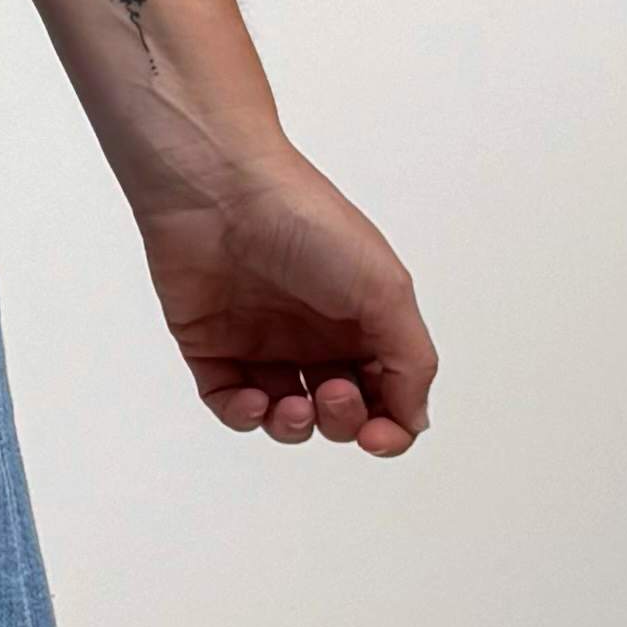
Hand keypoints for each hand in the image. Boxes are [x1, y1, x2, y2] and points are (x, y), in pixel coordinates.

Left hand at [138, 137, 436, 452]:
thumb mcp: (386, 289)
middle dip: (342, 421)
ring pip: (285, 418)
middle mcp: (317, 335)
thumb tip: (413, 419)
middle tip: (332, 392)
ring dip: (294, 428)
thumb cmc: (309, 222)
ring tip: (291, 405)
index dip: (389, 427)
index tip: (379, 435)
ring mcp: (263, 343)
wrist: (220, 191)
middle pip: (339, 414)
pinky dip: (243, 417)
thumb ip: (410, 360)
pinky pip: (229, 404)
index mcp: (365, 320)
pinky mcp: (212, 347)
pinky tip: (252, 401)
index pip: (388, 396)